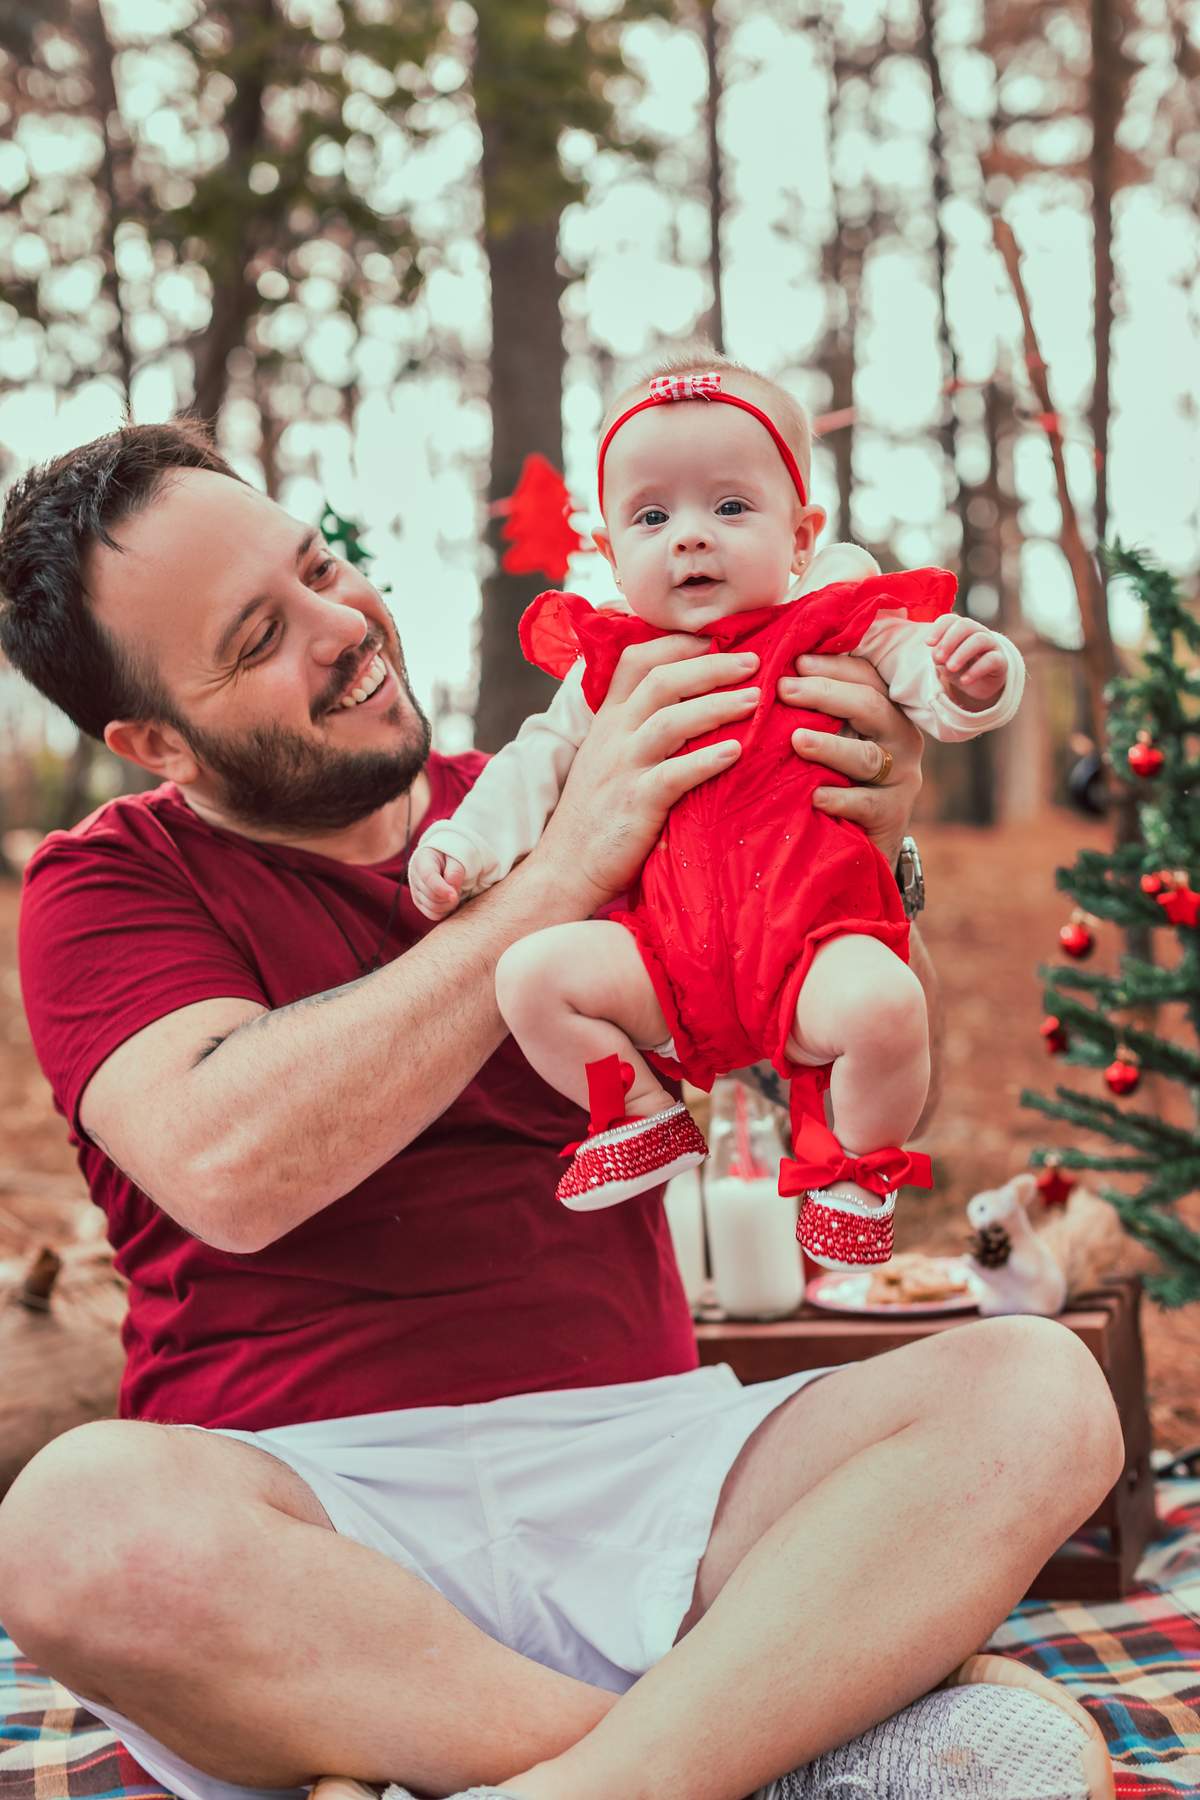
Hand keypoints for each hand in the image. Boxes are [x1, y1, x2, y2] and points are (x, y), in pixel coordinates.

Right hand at [409, 847, 465, 920]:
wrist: (439, 860)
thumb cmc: (449, 857)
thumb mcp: (455, 857)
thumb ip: (455, 871)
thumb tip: (452, 888)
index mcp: (422, 861)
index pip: (428, 878)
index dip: (442, 889)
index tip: (455, 895)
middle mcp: (414, 877)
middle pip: (432, 896)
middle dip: (451, 896)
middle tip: (459, 888)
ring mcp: (415, 892)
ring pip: (433, 908)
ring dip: (449, 905)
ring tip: (454, 893)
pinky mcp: (419, 903)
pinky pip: (433, 915)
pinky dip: (445, 912)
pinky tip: (449, 902)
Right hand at [535, 634, 762, 909]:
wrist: (565, 867)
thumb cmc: (598, 815)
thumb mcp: (607, 759)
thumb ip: (637, 730)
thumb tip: (688, 707)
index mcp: (608, 720)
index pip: (636, 660)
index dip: (678, 644)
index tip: (717, 638)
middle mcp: (614, 735)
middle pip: (662, 680)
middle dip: (712, 665)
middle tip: (754, 661)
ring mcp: (623, 767)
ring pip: (671, 719)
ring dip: (718, 705)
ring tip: (756, 699)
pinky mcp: (636, 802)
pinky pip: (674, 773)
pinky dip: (707, 759)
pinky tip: (737, 752)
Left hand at [778, 652, 922, 868]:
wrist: (864, 841)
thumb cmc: (838, 779)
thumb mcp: (834, 738)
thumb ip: (815, 710)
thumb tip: (772, 674)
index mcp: (885, 711)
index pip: (865, 677)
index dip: (832, 666)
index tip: (795, 662)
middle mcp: (900, 737)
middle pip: (869, 705)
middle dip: (824, 695)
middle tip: (783, 689)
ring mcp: (901, 776)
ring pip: (868, 756)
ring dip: (831, 746)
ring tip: (797, 740)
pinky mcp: (894, 813)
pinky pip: (867, 803)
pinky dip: (840, 799)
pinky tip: (815, 796)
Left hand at [926, 614, 1007, 708]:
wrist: (978, 686)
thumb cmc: (959, 668)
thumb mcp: (943, 663)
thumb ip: (938, 655)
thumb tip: (938, 653)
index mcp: (961, 629)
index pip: (950, 619)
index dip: (938, 628)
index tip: (928, 643)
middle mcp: (977, 632)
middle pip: (965, 625)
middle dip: (950, 640)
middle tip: (940, 657)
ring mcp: (991, 644)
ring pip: (979, 640)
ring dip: (961, 654)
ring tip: (951, 668)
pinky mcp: (1000, 660)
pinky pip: (991, 660)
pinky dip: (976, 670)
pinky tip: (964, 680)